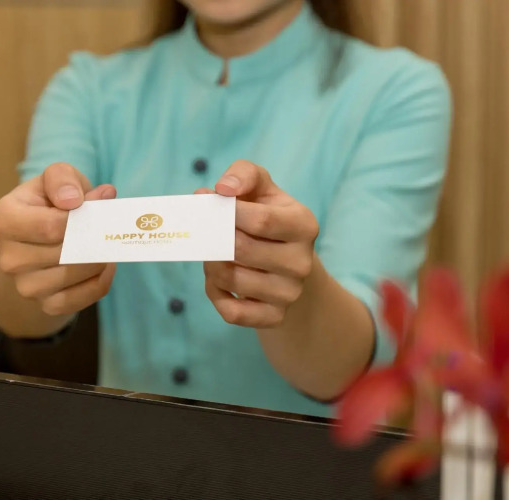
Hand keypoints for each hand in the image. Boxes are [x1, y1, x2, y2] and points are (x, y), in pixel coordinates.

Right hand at [0, 163, 116, 316]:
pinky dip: (100, 281)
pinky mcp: (46, 305)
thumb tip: (83, 197)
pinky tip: (104, 266)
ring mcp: (26, 286)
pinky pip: (83, 298)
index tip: (92, 207)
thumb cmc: (48, 203)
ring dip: (100, 258)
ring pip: (77, 274)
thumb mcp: (53, 179)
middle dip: (95, 237)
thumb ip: (64, 179)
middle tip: (107, 227)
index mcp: (4, 221)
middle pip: (68, 251)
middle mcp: (9, 258)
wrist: (35, 241)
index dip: (81, 217)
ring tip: (104, 243)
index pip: (51, 226)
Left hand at [199, 160, 318, 327]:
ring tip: (213, 254)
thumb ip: (244, 174)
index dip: (228, 212)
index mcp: (304, 225)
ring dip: (211, 264)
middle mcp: (302, 262)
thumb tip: (222, 188)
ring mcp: (290, 293)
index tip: (210, 204)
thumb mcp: (263, 189)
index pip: (260, 220)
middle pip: (241, 249)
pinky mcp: (274, 317)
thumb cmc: (269, 219)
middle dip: (213, 238)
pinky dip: (215, 293)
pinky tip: (218, 280)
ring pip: (231, 279)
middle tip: (204, 231)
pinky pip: (231, 311)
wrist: (290, 265)